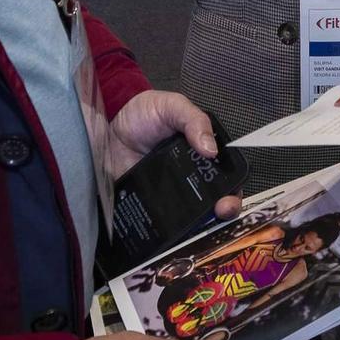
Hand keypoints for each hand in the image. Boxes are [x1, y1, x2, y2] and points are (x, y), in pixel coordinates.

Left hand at [106, 91, 241, 219]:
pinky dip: (172, 229)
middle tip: (221, 212)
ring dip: (201, 225)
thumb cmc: (142, 113)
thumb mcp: (171, 106)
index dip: (232, 188)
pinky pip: (165, 220)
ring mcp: (171, 192)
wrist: (107, 128)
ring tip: (201, 228)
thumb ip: (193, 120)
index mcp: (201, 153)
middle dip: (223, 210)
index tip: (229, 198)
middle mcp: (190, 176)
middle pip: (214, 199)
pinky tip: (176, 234)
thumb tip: (211, 148)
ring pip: (192, 214)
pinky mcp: (152, 203)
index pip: (224, 174)